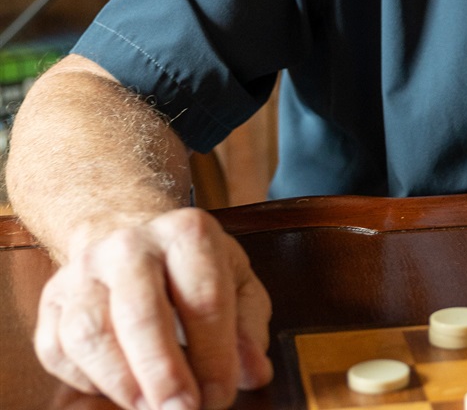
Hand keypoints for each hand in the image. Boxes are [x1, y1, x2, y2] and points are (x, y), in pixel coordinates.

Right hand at [33, 208, 272, 409]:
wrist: (133, 236)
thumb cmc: (192, 269)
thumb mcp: (237, 283)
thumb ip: (249, 328)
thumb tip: (254, 372)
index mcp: (187, 235)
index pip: (203, 298)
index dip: (213, 354)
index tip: (219, 393)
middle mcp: (130, 246)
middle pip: (140, 314)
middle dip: (163, 374)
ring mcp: (83, 272)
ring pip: (90, 333)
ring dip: (122, 383)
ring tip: (151, 408)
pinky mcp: (51, 301)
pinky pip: (58, 350)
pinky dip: (87, 380)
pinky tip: (119, 389)